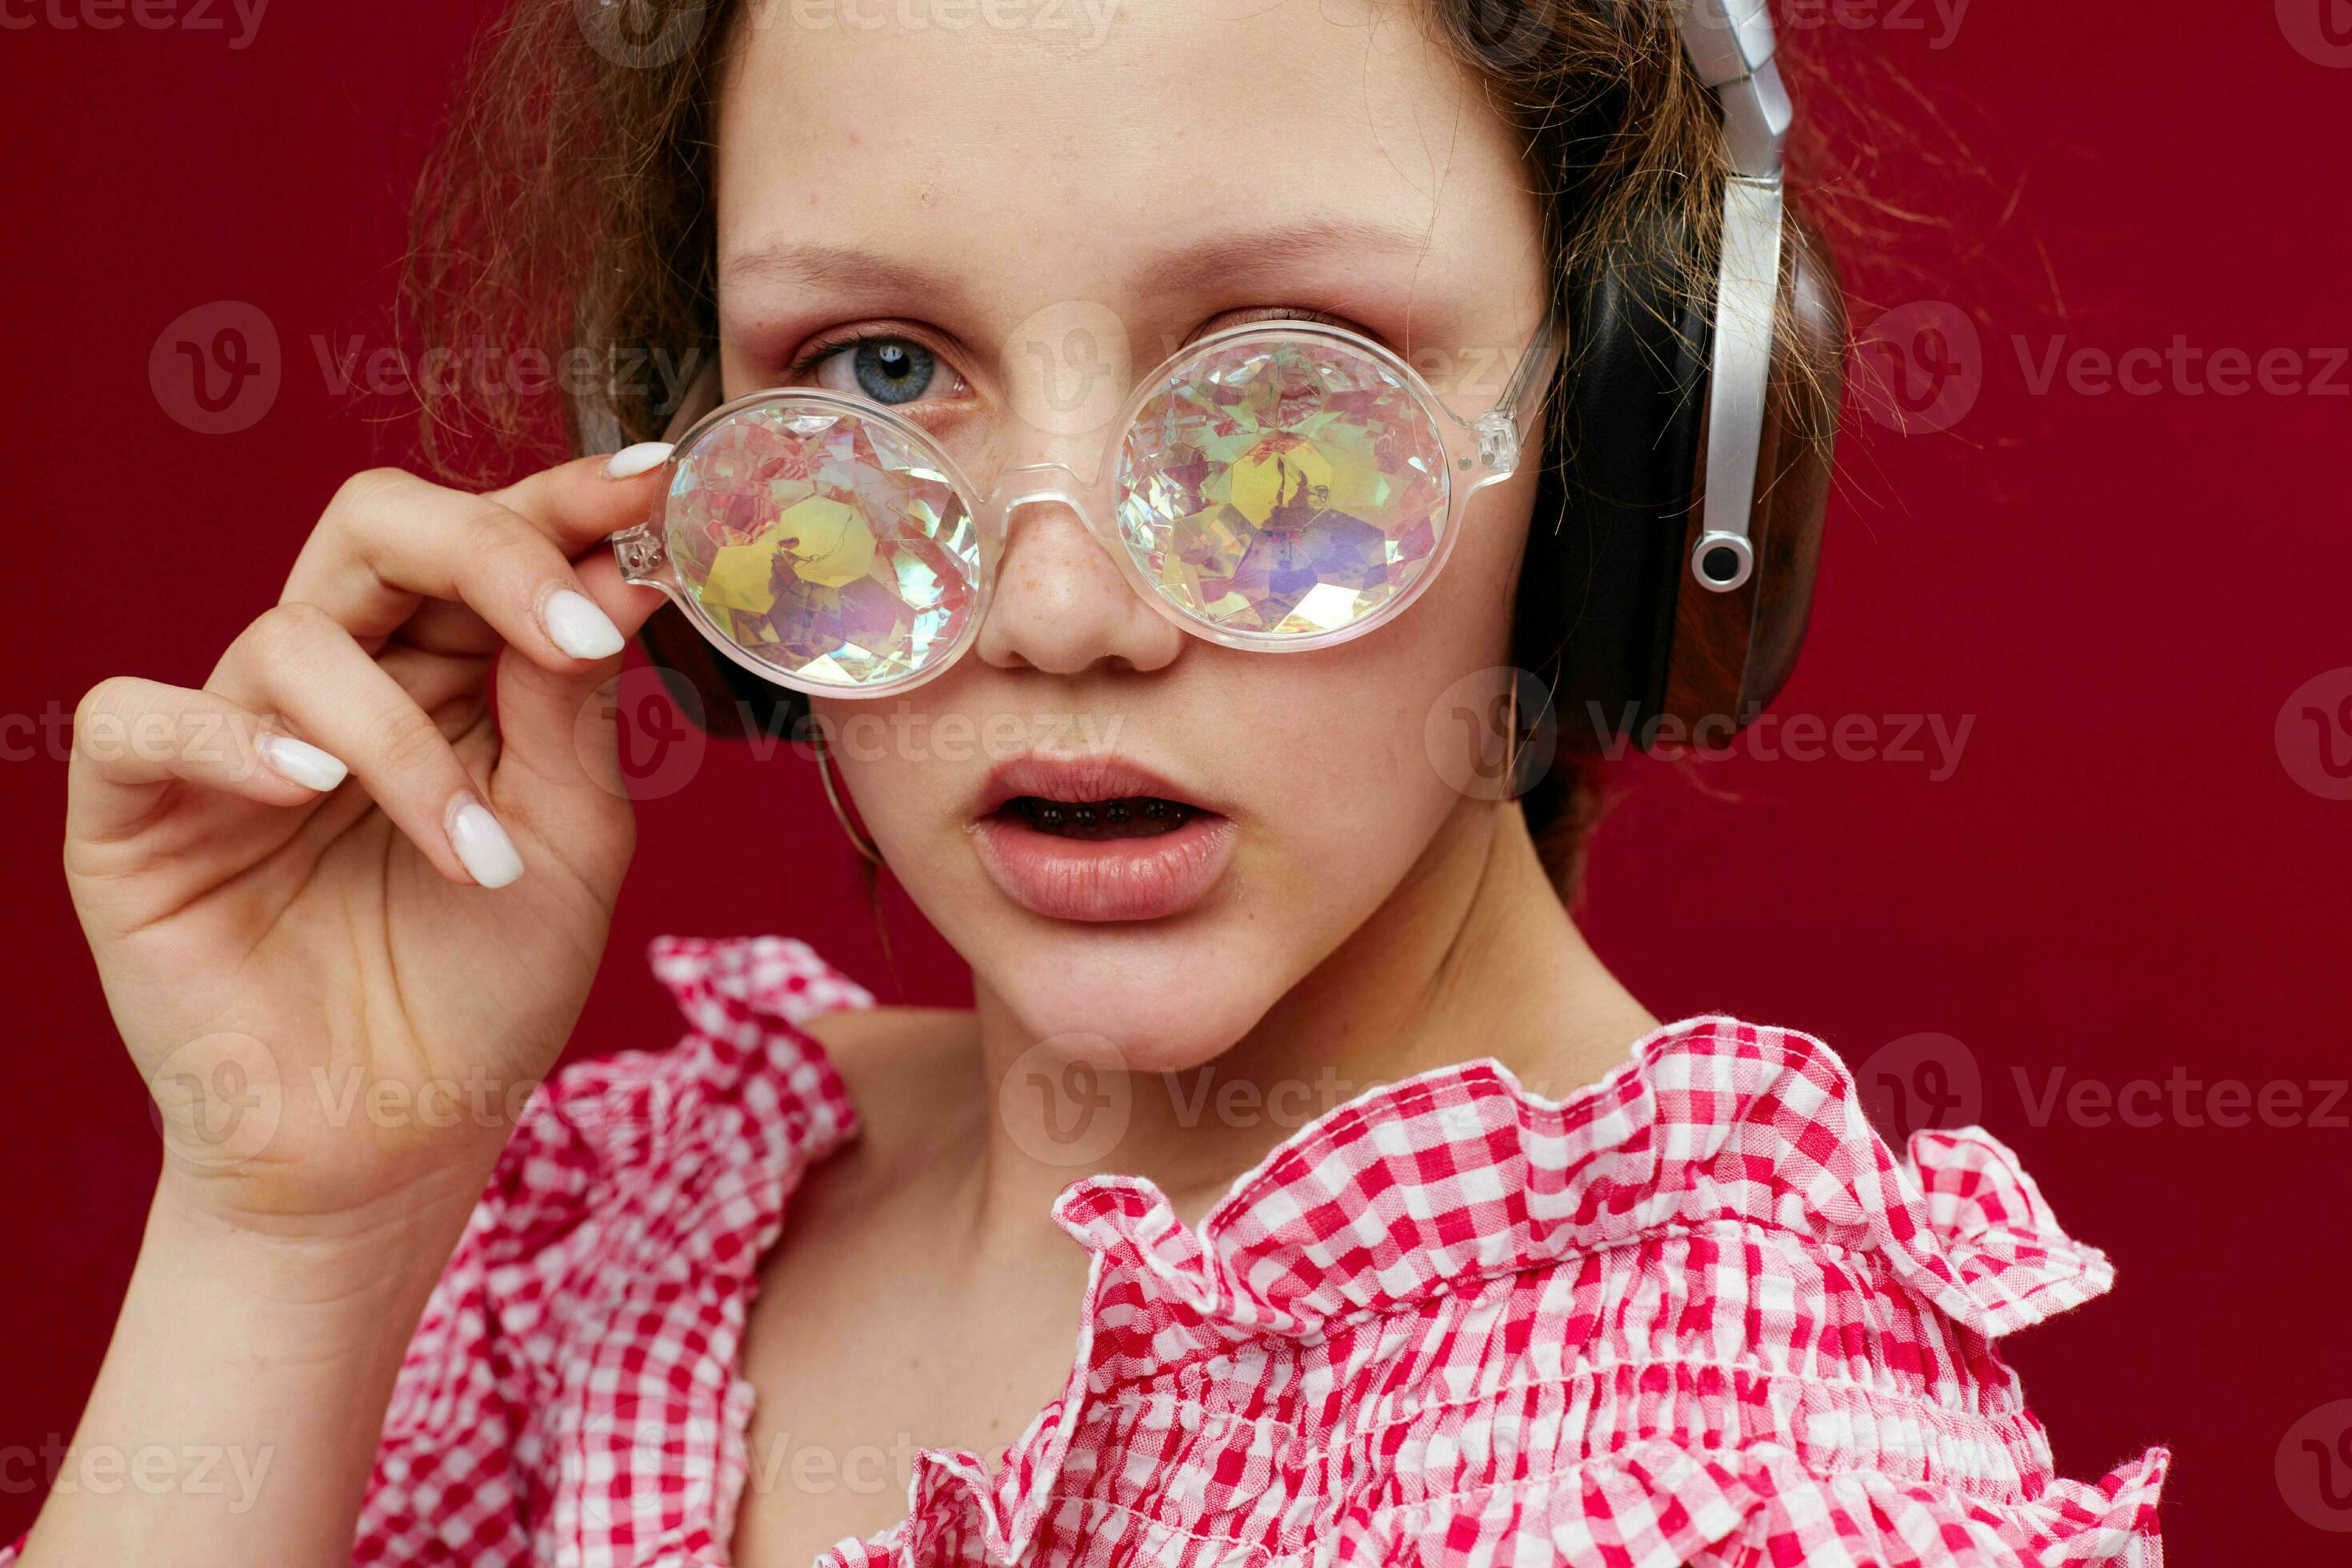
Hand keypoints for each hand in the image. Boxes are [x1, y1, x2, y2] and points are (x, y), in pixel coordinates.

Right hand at [65, 450, 673, 1238]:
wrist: (396, 1145)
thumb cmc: (488, 989)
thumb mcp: (571, 843)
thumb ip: (575, 710)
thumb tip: (616, 566)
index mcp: (444, 673)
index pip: (486, 539)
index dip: (561, 498)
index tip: (655, 480)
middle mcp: (338, 682)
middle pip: (377, 527)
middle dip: (491, 554)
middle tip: (577, 631)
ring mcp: (232, 740)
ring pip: (293, 640)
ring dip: (407, 743)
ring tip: (476, 856)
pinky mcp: (135, 815)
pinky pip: (143, 719)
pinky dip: (229, 741)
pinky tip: (312, 790)